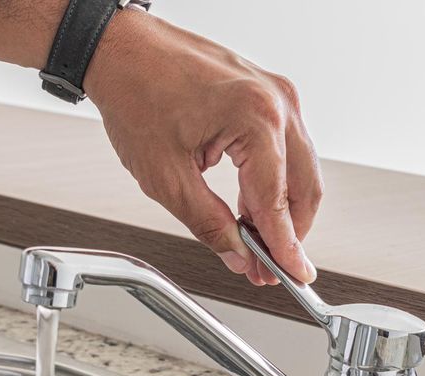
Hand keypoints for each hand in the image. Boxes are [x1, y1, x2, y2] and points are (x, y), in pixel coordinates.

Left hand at [85, 8, 320, 284]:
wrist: (119, 50)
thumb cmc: (134, 94)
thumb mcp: (165, 177)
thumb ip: (208, 224)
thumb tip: (237, 254)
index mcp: (254, 118)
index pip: (278, 202)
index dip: (284, 248)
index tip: (292, 275)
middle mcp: (275, 102)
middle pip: (305, 187)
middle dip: (289, 234)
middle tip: (270, 268)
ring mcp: (275, 94)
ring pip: (301, 170)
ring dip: (283, 211)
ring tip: (257, 244)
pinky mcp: (266, 94)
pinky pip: (287, 149)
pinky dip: (274, 183)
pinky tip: (253, 209)